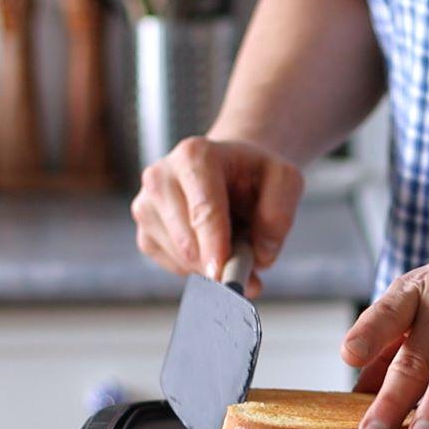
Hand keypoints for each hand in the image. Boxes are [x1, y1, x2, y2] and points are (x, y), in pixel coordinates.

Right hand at [131, 137, 303, 296]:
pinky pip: (173, 267)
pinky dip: (199, 268)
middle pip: (186, 240)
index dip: (214, 244)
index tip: (221, 272)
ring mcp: (145, 206)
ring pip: (180, 258)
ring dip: (212, 263)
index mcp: (195, 156)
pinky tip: (211, 246)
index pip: (204, 209)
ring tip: (231, 240)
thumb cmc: (255, 176)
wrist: (229, 173)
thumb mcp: (284, 181)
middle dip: (220, 261)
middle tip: (248, 264)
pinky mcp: (144, 234)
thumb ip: (279, 215)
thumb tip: (261, 255)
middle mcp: (160, 177)